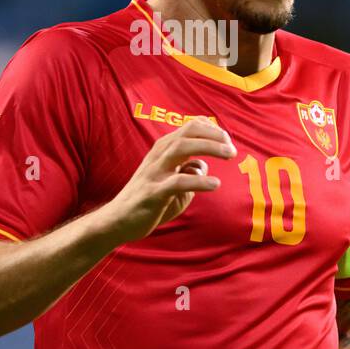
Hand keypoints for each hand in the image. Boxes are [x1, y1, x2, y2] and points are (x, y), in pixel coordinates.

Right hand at [98, 118, 235, 243]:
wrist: (118, 221)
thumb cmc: (147, 200)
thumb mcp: (172, 182)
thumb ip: (189, 171)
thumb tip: (204, 165)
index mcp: (162, 150)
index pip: (189, 127)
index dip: (211, 129)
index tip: (227, 140)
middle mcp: (158, 156)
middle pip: (188, 132)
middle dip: (214, 135)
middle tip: (232, 148)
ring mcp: (154, 173)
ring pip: (182, 149)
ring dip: (209, 148)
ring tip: (229, 154)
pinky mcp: (153, 193)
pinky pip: (178, 182)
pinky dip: (199, 180)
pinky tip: (215, 184)